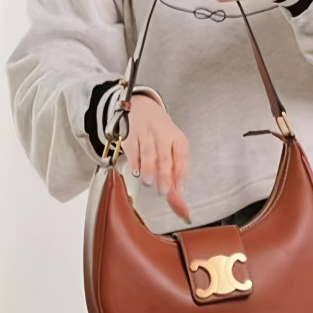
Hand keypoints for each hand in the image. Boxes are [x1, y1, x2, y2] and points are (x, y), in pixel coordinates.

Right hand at [121, 94, 190, 222]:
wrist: (141, 107)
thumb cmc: (161, 134)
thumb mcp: (172, 147)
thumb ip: (175, 175)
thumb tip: (180, 204)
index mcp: (177, 139)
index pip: (182, 156)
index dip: (181, 173)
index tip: (181, 189)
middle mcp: (163, 136)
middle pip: (165, 157)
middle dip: (164, 175)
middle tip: (164, 191)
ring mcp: (145, 135)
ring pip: (148, 154)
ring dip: (148, 169)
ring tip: (148, 182)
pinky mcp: (130, 137)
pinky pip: (132, 151)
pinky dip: (135, 163)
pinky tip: (137, 172)